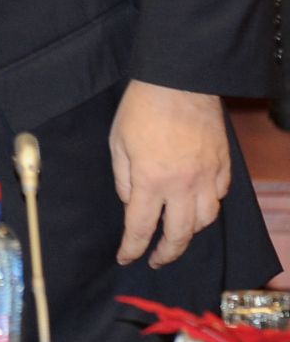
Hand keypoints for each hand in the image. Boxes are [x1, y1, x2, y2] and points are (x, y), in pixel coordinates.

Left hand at [110, 79, 229, 266]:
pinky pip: (219, 197)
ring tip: (176, 233)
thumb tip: (132, 203)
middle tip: (156, 260)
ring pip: (204, 221)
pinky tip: (197, 205)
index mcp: (150, 180)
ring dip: (189, 232)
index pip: (141, 226)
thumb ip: (123, 178)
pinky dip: (208, 207)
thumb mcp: (117, 142)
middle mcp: (182, 185)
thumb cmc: (141, 108)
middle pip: (179, 235)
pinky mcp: (223, 166)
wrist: (179, 81)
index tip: (126, 258)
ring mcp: (207, 177)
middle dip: (166, 253)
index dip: (132, 248)